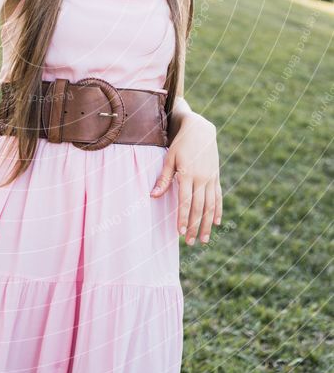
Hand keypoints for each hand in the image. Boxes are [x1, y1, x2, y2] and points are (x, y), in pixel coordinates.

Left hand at [150, 113, 221, 245]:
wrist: (200, 130)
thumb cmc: (181, 144)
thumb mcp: (169, 158)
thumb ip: (163, 179)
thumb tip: (153, 196)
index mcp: (188, 174)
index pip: (185, 201)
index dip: (182, 217)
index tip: (179, 232)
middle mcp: (202, 178)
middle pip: (198, 207)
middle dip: (194, 226)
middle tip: (189, 242)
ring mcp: (211, 178)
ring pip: (210, 205)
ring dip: (207, 224)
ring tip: (203, 240)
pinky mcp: (216, 177)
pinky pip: (218, 197)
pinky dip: (218, 210)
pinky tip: (216, 223)